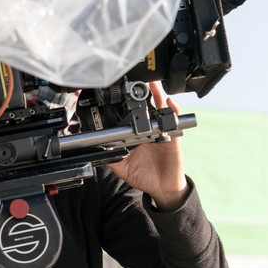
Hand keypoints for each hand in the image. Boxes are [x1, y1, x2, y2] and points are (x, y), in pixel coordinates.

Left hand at [107, 83, 188, 210]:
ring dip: (157, 94)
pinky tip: (168, 101)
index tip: (116, 93)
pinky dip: (173, 109)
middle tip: (134, 81)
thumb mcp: (122, 167)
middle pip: (145, 106)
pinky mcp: (173, 136)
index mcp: (135, 135)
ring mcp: (161, 131)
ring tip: (151, 83)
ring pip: (159, 108)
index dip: (124, 104)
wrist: (162, 187)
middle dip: (141, 92)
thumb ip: (110, 157)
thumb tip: (94, 149)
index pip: (129, 114)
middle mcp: (148, 130)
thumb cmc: (143, 176)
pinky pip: (174, 120)